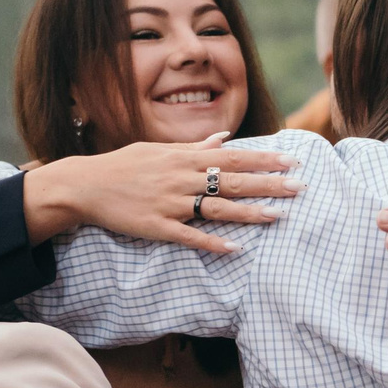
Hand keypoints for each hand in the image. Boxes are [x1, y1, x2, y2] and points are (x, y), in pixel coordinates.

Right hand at [22, 133, 296, 253]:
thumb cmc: (125, 165)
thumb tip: (223, 139)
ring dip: (249, 212)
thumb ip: (194, 147)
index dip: (263, 160)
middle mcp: (182, 178)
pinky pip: (189, 237)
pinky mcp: (158, 227)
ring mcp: (171, 203)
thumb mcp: (158, 149)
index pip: (233, 157)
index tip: (291, 161)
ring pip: (217, 208)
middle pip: (233, 181)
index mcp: (184, 157)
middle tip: (300, 188)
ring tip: (278, 216)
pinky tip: (235, 248)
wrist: (87, 184)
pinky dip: (212, 242)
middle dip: (268, 184)